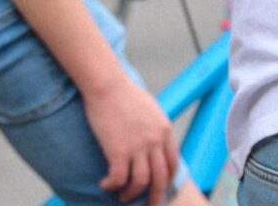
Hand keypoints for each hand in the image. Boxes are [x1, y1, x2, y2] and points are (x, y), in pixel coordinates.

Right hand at [84, 75, 177, 205]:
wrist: (105, 83)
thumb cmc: (121, 90)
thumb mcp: (148, 106)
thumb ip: (153, 124)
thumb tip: (151, 135)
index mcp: (164, 130)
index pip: (172, 162)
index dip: (167, 178)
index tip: (160, 187)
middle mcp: (155, 141)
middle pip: (161, 179)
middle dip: (156, 197)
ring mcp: (138, 147)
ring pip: (141, 183)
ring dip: (132, 195)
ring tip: (123, 198)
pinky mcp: (118, 150)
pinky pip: (119, 178)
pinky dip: (112, 185)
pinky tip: (105, 185)